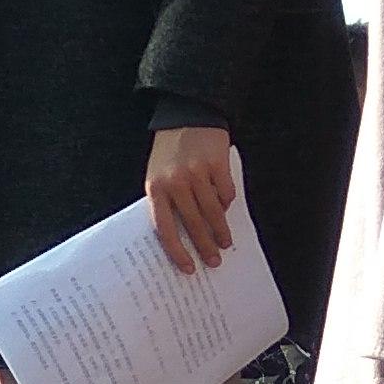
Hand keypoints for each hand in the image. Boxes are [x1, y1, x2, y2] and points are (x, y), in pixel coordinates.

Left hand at [144, 126, 238, 271]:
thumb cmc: (169, 150)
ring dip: (221, 231)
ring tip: (226, 243)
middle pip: (193, 224)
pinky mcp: (217, 163)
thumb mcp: (157, 175)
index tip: (188, 268)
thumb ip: (166, 201)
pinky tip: (227, 210)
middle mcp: (175, 182)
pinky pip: (226, 193)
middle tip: (214, 261)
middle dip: (205, 246)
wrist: (186, 115)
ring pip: (212, 212)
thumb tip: (182, 235)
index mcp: (156, 188)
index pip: (165, 229)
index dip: (177, 252)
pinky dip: (227, 203)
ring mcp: (197, 172)